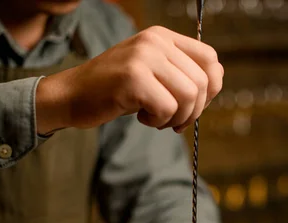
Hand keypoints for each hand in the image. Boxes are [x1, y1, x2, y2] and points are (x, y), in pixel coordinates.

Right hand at [36, 25, 223, 133]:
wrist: (71, 96)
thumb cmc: (116, 90)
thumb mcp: (153, 73)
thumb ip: (181, 73)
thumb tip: (216, 83)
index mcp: (163, 36)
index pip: (211, 59)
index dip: (211, 88)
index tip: (193, 105)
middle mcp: (155, 41)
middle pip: (203, 82)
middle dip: (194, 111)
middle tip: (174, 121)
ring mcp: (143, 57)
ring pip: (189, 96)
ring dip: (177, 117)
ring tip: (157, 119)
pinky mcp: (133, 78)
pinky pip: (168, 108)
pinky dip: (159, 121)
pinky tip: (141, 117)